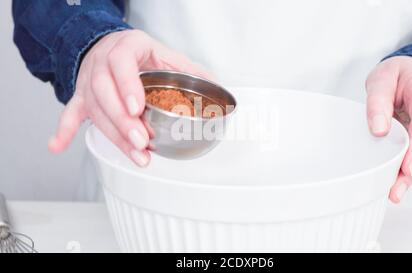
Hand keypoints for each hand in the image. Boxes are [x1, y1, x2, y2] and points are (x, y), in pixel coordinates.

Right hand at [48, 29, 211, 166]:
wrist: (110, 46)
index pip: (122, 63)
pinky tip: (57, 146)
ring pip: (94, 109)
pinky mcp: (82, 97)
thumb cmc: (140, 54)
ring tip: (135, 155)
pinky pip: (70, 112)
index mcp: (127, 48)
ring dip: (113, 135)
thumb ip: (190, 71)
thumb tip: (217, 87)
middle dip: (123, 120)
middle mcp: (102, 63)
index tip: (137, 108)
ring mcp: (89, 81)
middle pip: (104, 91)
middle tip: (141, 141)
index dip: (127, 85)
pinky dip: (64, 130)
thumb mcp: (165, 54)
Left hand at [366, 56, 411, 202]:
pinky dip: (410, 169)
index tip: (407, 166)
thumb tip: (379, 130)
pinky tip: (399, 184)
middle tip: (395, 189)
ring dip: (411, 174)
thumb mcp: (380, 80)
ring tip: (394, 192)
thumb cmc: (396, 75)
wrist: (410, 71)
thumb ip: (378, 103)